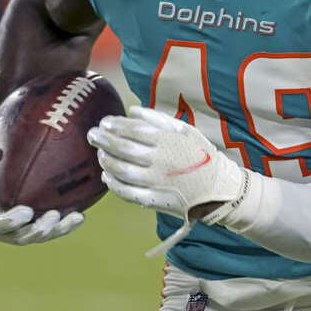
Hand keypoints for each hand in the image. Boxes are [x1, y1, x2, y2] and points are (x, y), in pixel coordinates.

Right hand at [0, 144, 83, 244]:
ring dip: (57, 229)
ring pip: (38, 235)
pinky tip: (80, 215)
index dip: (10, 222)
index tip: (26, 212)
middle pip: (21, 236)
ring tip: (75, 218)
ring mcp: (14, 230)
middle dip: (39, 229)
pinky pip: (46, 227)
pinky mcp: (27, 225)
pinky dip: (63, 224)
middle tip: (53, 216)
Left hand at [88, 106, 245, 222]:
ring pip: (122, 170)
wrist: (218, 188)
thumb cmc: (201, 155)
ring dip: (107, 160)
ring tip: (100, 153)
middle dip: (104, 140)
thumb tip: (132, 110)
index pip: (134, 130)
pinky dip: (113, 184)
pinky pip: (127, 193)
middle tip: (92, 134)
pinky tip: (107, 176)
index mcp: (168, 141)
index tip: (104, 122)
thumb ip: (158, 119)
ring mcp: (155, 182)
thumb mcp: (186, 130)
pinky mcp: (154, 200)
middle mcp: (159, 161)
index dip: (115, 125)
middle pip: (123, 149)